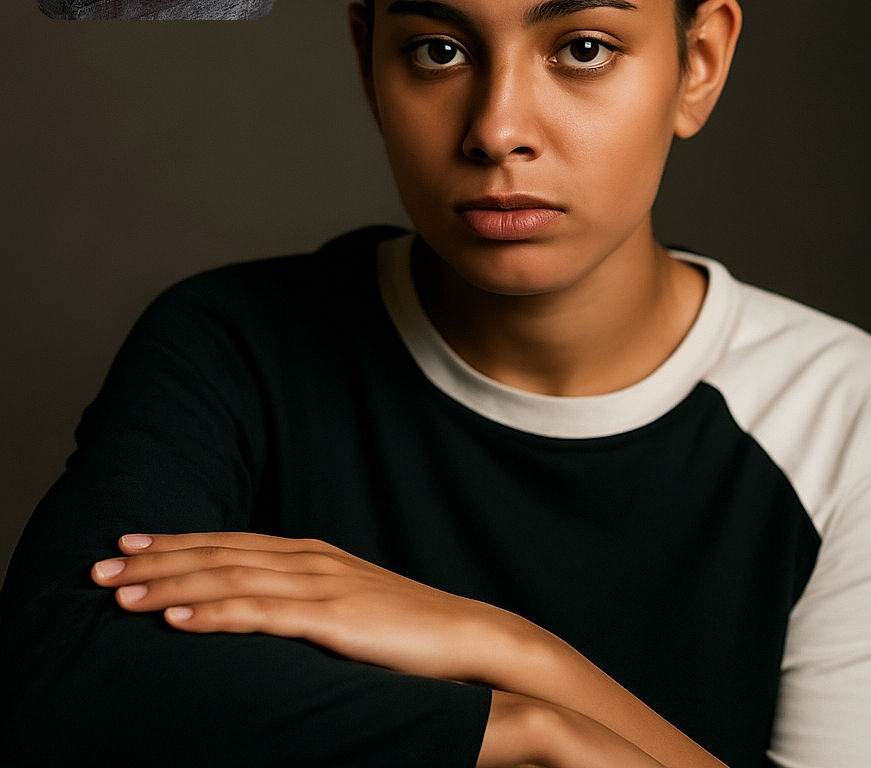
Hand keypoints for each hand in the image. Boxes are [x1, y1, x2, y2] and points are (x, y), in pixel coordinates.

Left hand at [91, 531, 496, 680]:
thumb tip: (258, 605)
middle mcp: (308, 560)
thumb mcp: (345, 600)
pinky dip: (215, 614)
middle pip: (219, 554)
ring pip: (230, 579)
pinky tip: (178, 620)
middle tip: (100, 566)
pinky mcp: (335, 620)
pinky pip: (263, 616)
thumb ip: (301, 596)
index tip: (126, 545)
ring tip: (120, 593)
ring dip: (170, 584)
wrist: (465, 633)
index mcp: (309, 554)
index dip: (175, 543)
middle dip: (156, 560)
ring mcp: (321, 587)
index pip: (229, 542)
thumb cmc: (405, 624)